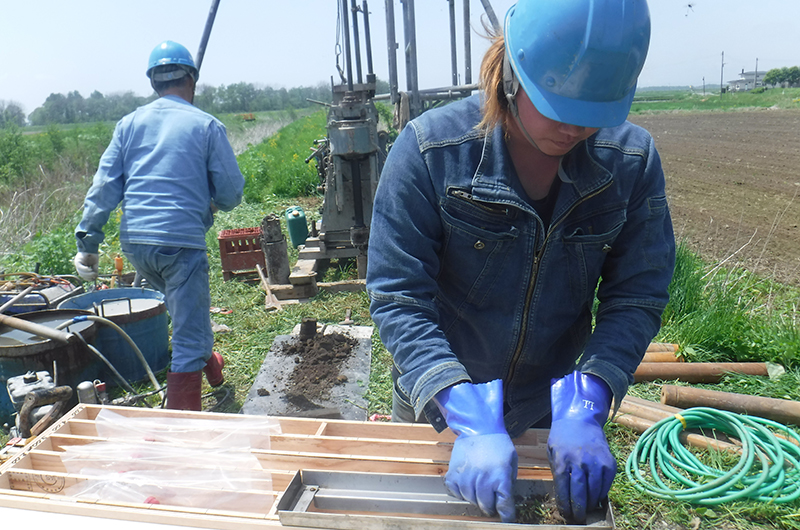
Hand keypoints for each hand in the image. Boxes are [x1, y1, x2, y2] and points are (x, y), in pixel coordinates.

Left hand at [73, 252, 98, 280]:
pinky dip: (85, 269)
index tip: (93, 279)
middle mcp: (78, 266)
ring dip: (87, 274)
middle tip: (94, 277)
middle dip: (88, 277)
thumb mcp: (95, 264)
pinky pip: (80, 267)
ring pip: (80, 272)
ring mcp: (77, 263)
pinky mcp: (77, 261)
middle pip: (81, 275)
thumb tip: (95, 277)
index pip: (83, 275)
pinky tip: (90, 269)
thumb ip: (94, 270)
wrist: (91, 246)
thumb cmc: (93, 254)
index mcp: (82, 267)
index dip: (88, 278)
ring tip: (93, 273)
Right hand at [447, 431, 516, 520]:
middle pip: (486, 505)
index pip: (504, 504)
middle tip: (492, 503)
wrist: (479, 427)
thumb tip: (506, 498)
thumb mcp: (511, 461)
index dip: (506, 514)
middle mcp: (483, 478)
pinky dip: (460, 493)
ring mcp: (467, 476)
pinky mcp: (454, 473)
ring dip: (475, 499)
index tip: (506, 518)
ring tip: (479, 491)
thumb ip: (509, 480)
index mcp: (500, 476)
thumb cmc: (498, 443)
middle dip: (490, 507)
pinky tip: (467, 486)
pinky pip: (455, 492)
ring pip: (470, 500)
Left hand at [547, 371, 615, 522]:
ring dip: (591, 503)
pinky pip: (606, 483)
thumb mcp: (553, 452)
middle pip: (579, 492)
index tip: (565, 513)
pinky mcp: (609, 461)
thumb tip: (564, 496)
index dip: (564, 504)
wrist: (580, 419)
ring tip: (587, 509)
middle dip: (578, 509)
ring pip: (594, 490)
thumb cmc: (562, 439)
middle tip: (578, 517)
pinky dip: (602, 492)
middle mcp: (579, 461)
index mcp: (562, 460)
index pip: (563, 489)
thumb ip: (558, 472)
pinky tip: (596, 496)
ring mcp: (596, 461)